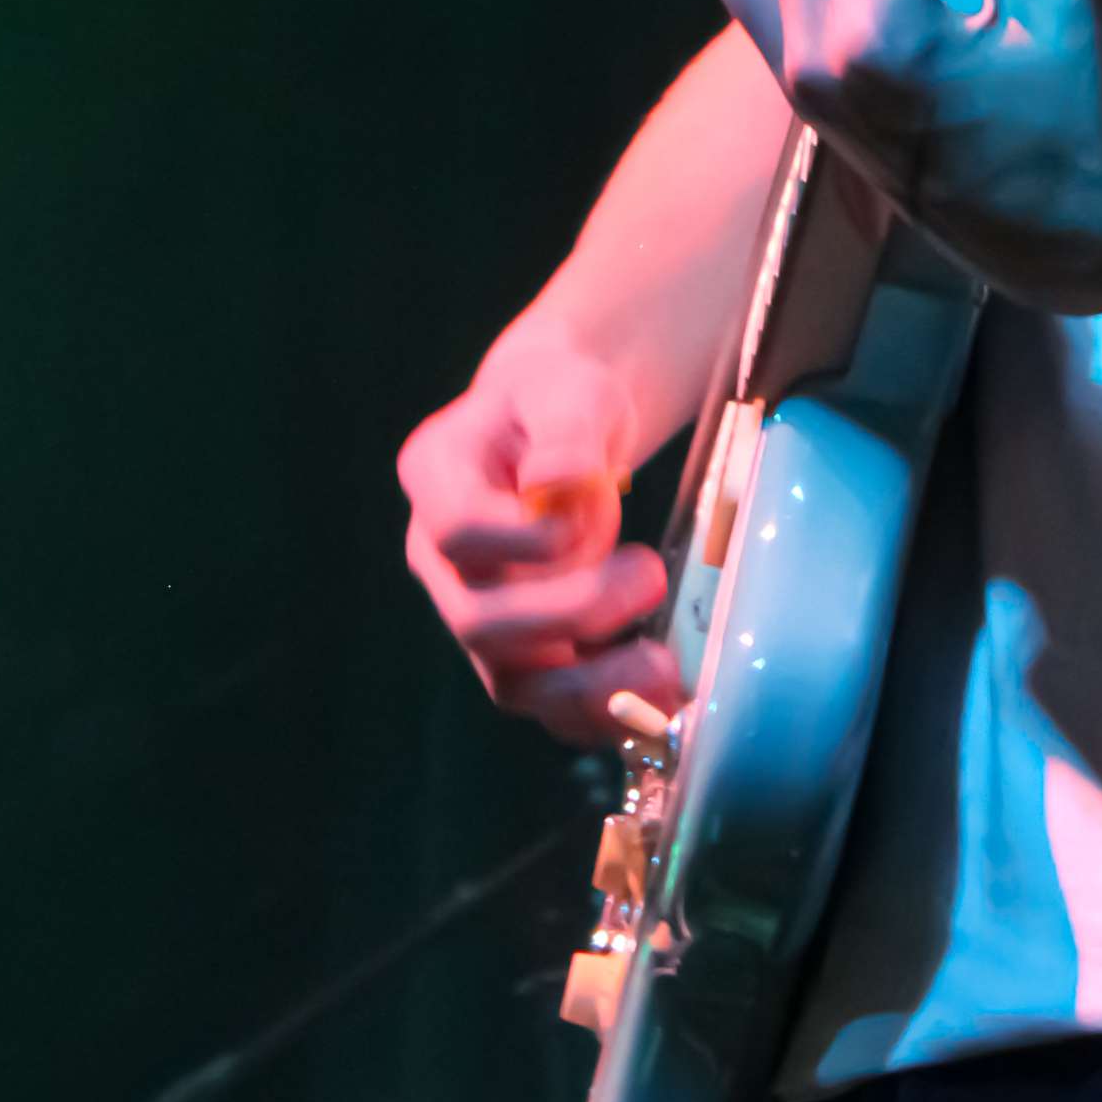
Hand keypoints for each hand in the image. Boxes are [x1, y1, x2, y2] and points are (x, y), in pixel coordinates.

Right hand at [397, 329, 676, 744]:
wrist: (568, 427)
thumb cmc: (561, 401)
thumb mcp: (567, 389)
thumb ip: (565, 433)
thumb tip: (558, 484)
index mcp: (437, 480)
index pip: (457, 531)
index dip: (519, 541)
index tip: (583, 514)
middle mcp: (445, 562)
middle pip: (480, 620)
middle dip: (569, 613)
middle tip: (650, 574)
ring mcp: (482, 613)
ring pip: (513, 681)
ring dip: (591, 689)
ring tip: (664, 668)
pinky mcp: (527, 653)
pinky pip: (555, 704)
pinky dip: (607, 712)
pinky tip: (664, 697)